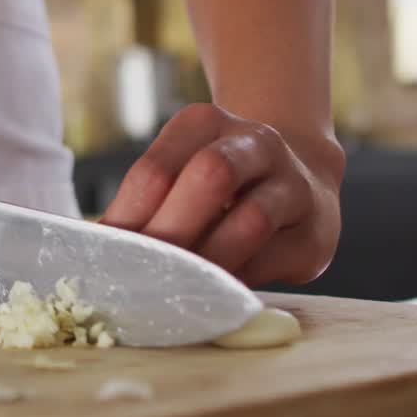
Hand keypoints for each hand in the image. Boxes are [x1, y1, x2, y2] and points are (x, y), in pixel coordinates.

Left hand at [101, 103, 343, 286]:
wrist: (301, 182)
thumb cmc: (220, 188)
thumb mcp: (182, 173)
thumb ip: (147, 204)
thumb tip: (99, 250)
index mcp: (205, 123)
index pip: (156, 169)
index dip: (127, 218)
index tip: (105, 256)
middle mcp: (256, 142)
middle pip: (210, 177)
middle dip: (171, 232)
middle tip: (141, 274)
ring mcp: (294, 183)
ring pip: (250, 220)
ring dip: (208, 261)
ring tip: (177, 288)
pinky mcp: (316, 231)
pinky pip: (275, 259)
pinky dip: (240, 279)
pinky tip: (214, 292)